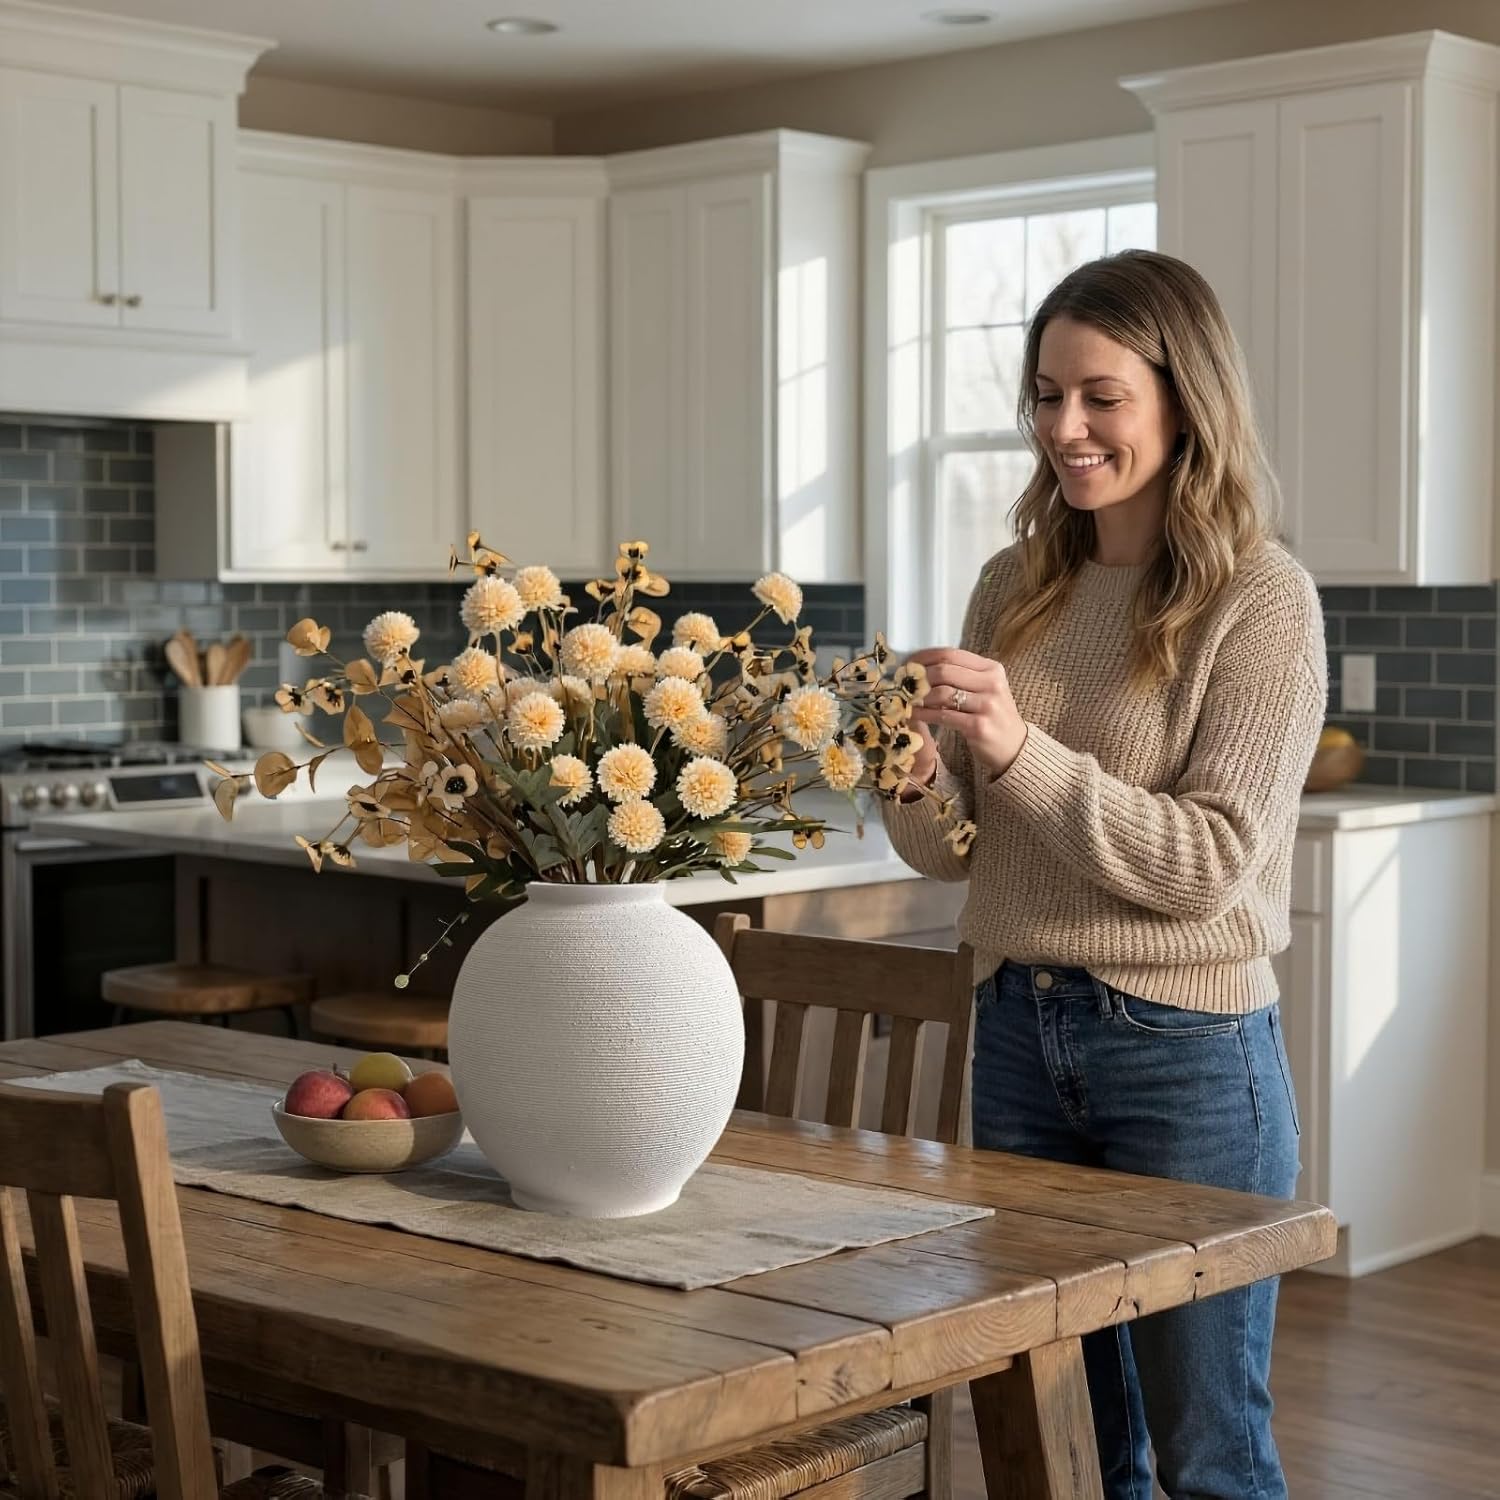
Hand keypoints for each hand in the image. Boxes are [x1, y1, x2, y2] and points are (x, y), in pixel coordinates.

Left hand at [908, 647, 1027, 777]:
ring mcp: (987, 705)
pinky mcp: (978, 726)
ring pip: (942, 693)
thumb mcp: (986, 689)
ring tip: (906, 699)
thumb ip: (962, 676)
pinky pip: (943, 716)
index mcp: (991, 669)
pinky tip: (913, 714)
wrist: (1015, 747)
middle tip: (903, 683)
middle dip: (919, 677)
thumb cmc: (994, 716)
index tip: (907, 664)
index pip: (951, 654)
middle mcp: (991, 684)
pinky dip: (924, 714)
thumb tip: (922, 667)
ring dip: (919, 697)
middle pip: (944, 671)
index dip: (924, 657)